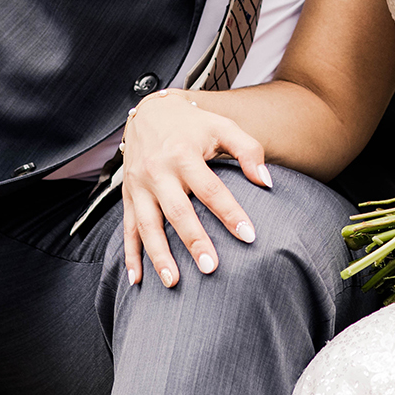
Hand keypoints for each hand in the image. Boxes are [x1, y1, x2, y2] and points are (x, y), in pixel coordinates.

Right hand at [119, 89, 273, 287]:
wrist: (149, 112)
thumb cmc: (193, 124)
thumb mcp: (222, 126)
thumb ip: (248, 150)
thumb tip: (267, 182)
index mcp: (184, 154)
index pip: (210, 188)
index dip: (230, 212)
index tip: (249, 235)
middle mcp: (158, 171)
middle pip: (177, 211)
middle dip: (193, 240)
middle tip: (211, 267)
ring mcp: (139, 186)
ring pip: (148, 225)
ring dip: (159, 256)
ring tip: (173, 282)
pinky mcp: (128, 196)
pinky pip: (127, 228)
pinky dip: (130, 255)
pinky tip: (136, 279)